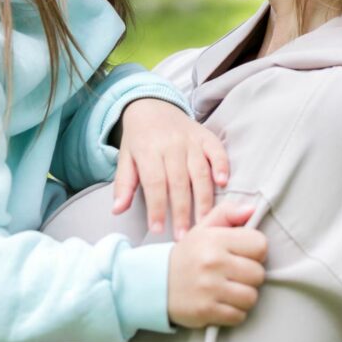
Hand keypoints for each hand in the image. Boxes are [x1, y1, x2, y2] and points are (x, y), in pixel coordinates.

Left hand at [113, 98, 229, 239]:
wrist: (151, 104)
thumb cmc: (139, 138)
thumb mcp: (125, 158)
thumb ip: (124, 184)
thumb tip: (117, 210)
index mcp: (148, 150)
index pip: (154, 183)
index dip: (156, 208)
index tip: (158, 230)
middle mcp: (171, 145)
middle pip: (178, 182)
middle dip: (182, 211)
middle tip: (185, 236)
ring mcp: (191, 140)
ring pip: (200, 171)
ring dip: (204, 198)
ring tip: (205, 222)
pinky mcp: (206, 136)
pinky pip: (217, 150)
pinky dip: (222, 165)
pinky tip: (223, 183)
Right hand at [167, 203, 267, 328]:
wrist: (155, 282)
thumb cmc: (187, 254)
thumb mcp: (203, 228)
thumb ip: (228, 213)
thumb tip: (252, 210)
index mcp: (215, 239)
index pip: (259, 245)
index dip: (255, 251)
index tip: (243, 255)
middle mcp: (213, 262)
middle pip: (258, 274)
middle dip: (250, 276)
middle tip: (234, 274)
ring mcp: (209, 288)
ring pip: (251, 297)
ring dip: (243, 296)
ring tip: (229, 290)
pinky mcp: (206, 310)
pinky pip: (239, 316)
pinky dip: (234, 313)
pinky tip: (222, 303)